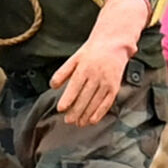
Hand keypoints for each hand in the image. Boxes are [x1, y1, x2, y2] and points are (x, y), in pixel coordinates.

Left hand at [52, 0, 150, 125]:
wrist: (114, 44)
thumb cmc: (92, 51)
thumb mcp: (75, 58)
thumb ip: (63, 72)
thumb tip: (53, 85)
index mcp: (84, 68)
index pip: (75, 86)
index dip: (68, 99)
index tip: (61, 109)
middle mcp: (96, 76)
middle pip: (85, 97)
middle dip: (76, 111)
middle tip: (68, 120)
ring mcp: (107, 82)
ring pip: (95, 102)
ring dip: (86, 115)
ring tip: (79, 123)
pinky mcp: (115, 87)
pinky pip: (107, 103)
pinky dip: (100, 113)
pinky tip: (93, 120)